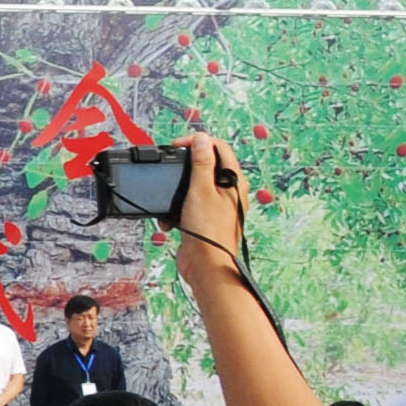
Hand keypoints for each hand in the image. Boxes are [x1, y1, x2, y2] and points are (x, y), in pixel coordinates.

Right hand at [171, 131, 252, 268]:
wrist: (206, 266)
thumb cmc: (208, 231)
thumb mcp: (201, 190)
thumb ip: (201, 163)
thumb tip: (202, 139)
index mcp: (234, 180)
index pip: (219, 147)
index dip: (197, 143)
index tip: (177, 147)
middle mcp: (229, 191)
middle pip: (205, 166)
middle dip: (184, 169)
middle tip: (171, 170)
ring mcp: (217, 205)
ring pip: (194, 186)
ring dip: (178, 192)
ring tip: (171, 202)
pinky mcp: (204, 218)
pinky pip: (188, 205)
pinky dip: (176, 209)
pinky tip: (170, 220)